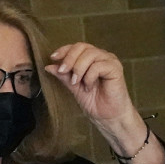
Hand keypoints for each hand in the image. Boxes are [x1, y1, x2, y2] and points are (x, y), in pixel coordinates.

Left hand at [46, 43, 164, 163]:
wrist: (107, 117)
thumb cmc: (93, 101)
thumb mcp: (74, 86)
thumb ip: (64, 76)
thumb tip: (49, 66)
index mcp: (92, 58)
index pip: (77, 47)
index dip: (64, 50)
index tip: (53, 58)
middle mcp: (101, 56)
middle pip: (82, 47)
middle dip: (69, 59)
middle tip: (62, 71)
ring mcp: (109, 61)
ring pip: (90, 54)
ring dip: (79, 69)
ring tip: (77, 83)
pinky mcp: (115, 68)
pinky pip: (98, 66)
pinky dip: (89, 76)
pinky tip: (89, 87)